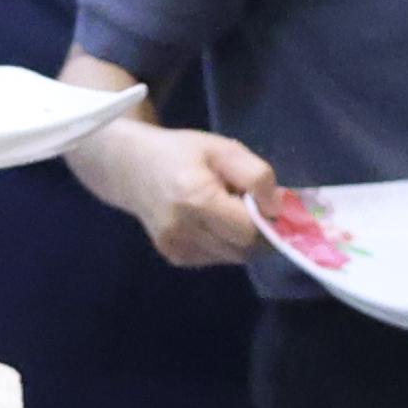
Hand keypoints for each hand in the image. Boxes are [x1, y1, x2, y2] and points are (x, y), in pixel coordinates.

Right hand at [73, 118, 278, 270]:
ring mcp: (178, 249)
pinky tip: (213, 221)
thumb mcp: (224, 149)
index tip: (269, 202)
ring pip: (233, 258)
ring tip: (230, 211)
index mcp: (196, 200)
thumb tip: (276, 209)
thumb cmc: (181, 153)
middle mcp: (184, 231)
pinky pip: (217, 258)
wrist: (131, 169)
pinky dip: (225, 243)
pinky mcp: (176, 258)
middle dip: (259, 232)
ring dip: (242, 238)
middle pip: (245, 250)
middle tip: (253, 206)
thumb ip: (256, 176)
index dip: (269, 220)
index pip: (251, 231)